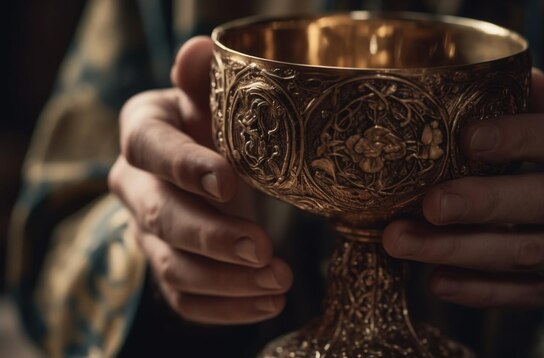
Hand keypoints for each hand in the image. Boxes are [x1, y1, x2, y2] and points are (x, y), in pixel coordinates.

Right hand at [108, 37, 292, 323]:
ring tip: (279, 283)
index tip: (230, 182)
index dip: (186, 167)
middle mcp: (135, 186)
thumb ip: (202, 80)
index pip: (152, 149)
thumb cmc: (210, 123)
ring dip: (227, 282)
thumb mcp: (208, 97)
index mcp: (143, 132)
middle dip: (213, 237)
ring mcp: (147, 234)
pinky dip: (226, 308)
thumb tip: (198, 49)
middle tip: (263, 250)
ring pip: (173, 268)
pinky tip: (267, 304)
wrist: (202, 162)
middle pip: (161, 217)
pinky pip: (185, 299)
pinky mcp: (167, 268)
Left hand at [383, 68, 543, 332]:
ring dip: (459, 249)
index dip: (521, 137)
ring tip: (402, 241)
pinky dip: (478, 290)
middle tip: (429, 203)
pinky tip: (436, 281)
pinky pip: (526, 294)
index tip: (467, 138)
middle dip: (482, 202)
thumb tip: (528, 76)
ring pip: (527, 253)